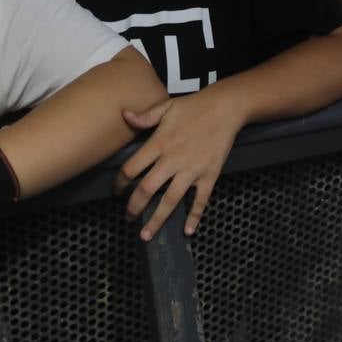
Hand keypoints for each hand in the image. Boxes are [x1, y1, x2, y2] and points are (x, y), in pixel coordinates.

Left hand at [113, 91, 243, 239]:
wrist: (225, 108)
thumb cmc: (193, 106)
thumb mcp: (166, 107)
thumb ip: (145, 116)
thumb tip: (124, 115)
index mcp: (159, 143)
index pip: (132, 168)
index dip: (120, 182)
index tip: (116, 190)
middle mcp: (172, 160)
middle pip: (147, 189)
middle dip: (134, 207)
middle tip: (128, 218)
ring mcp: (192, 170)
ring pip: (170, 200)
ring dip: (157, 220)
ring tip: (146, 235)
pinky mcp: (209, 175)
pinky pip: (200, 200)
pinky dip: (194, 216)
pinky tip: (187, 230)